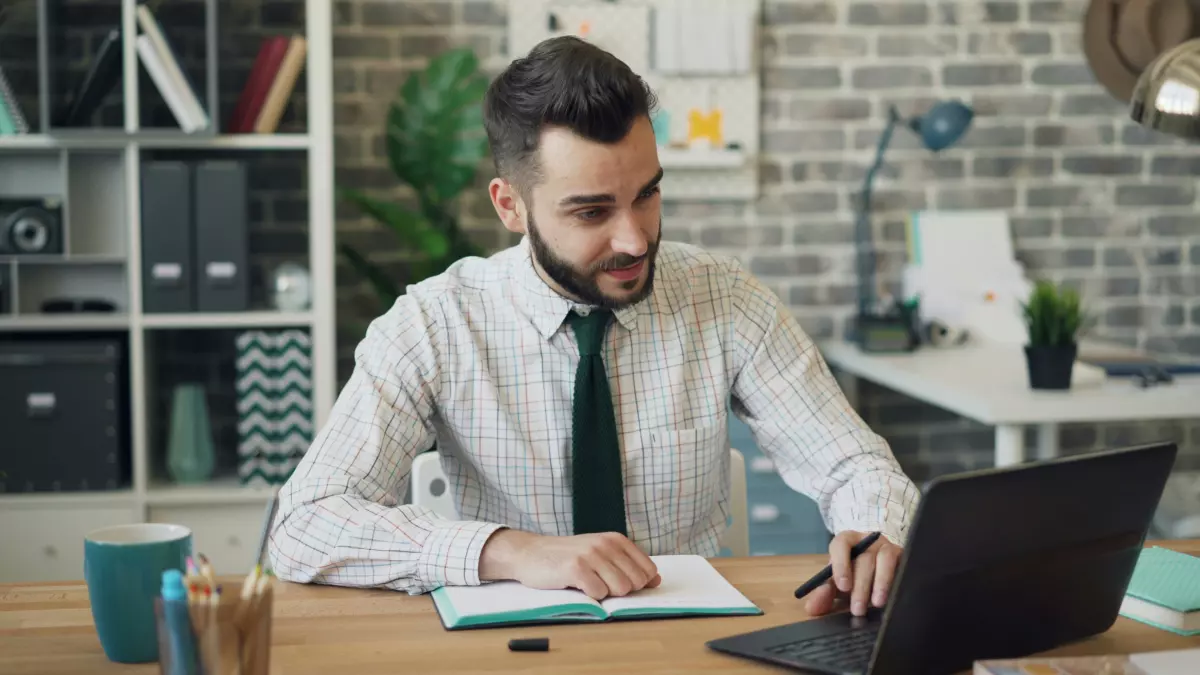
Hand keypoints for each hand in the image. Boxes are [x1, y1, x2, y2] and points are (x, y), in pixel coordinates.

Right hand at [479, 529, 660, 599]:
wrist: (530, 553)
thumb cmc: (567, 557)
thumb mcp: (601, 555)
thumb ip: (628, 566)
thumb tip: (656, 580)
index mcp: (616, 540)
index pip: (648, 571)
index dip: (636, 584)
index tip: (616, 582)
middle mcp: (606, 544)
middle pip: (635, 583)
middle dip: (620, 590)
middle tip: (598, 582)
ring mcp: (591, 555)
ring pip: (620, 589)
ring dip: (604, 594)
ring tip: (587, 583)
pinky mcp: (576, 568)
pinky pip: (599, 594)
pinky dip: (589, 597)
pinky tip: (576, 585)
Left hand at [804, 530, 901, 617]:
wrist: (877, 574)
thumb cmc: (852, 576)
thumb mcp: (836, 585)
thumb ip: (823, 594)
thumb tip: (813, 605)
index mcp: (847, 542)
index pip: (841, 544)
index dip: (841, 564)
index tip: (843, 586)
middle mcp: (867, 541)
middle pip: (864, 558)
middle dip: (860, 585)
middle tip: (857, 609)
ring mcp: (887, 547)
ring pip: (885, 560)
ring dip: (881, 583)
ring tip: (877, 604)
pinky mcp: (903, 557)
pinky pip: (903, 566)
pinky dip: (897, 581)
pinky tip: (894, 597)